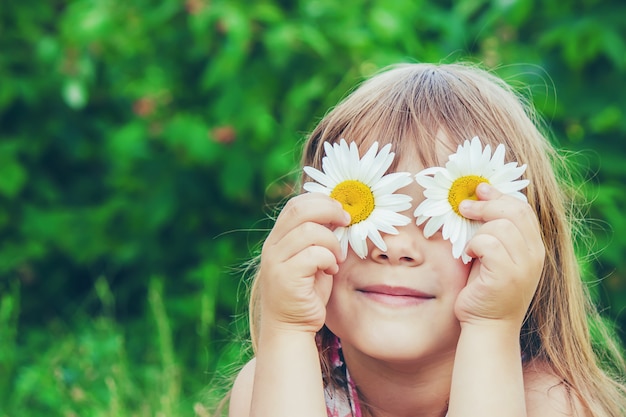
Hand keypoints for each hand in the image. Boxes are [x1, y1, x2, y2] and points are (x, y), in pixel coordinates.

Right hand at [258, 193, 349, 333]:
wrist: (291, 328)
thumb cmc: (307, 293)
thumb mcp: (314, 258)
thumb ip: (320, 237)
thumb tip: (340, 214)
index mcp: (278, 237)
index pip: (296, 204)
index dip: (322, 201)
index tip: (343, 211)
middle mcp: (272, 246)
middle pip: (299, 210)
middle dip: (329, 210)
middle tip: (347, 222)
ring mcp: (275, 261)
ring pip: (309, 231)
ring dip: (332, 242)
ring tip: (337, 258)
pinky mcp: (285, 277)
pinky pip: (314, 254)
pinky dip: (329, 259)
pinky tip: (331, 271)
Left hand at [454, 183, 544, 327]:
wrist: (488, 326)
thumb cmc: (485, 289)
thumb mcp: (495, 256)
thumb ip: (495, 231)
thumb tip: (479, 197)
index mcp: (534, 247)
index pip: (523, 208)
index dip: (499, 195)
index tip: (479, 190)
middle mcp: (535, 255)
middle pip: (514, 211)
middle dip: (485, 205)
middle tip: (463, 207)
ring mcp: (524, 266)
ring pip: (501, 226)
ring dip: (478, 231)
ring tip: (470, 247)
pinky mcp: (507, 275)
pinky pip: (488, 243)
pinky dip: (474, 246)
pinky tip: (469, 256)